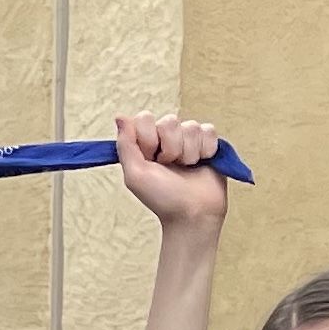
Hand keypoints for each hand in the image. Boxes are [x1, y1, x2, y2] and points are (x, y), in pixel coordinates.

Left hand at [113, 111, 231, 232]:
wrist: (193, 213)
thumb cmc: (162, 198)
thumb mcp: (135, 175)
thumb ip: (125, 145)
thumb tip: (119, 116)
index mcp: (145, 144)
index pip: (145, 118)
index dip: (148, 138)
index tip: (150, 158)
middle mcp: (165, 139)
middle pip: (169, 120)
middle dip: (170, 147)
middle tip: (170, 166)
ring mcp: (188, 139)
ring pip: (191, 126)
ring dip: (188, 152)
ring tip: (186, 168)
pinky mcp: (208, 142)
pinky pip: (208, 130)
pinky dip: (205, 150)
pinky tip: (201, 163)